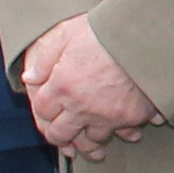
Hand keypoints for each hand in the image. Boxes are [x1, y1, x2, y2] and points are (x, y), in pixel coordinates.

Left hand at [20, 14, 162, 159]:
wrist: (143, 33)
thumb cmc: (105, 30)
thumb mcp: (67, 34)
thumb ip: (45, 59)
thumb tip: (29, 77)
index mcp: (62, 86)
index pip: (42, 111)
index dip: (43, 112)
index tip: (49, 111)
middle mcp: (80, 106)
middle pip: (60, 134)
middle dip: (60, 136)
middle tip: (65, 136)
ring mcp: (107, 115)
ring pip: (92, 140)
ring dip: (92, 140)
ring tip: (94, 142)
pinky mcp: (132, 116)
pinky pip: (127, 133)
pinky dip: (128, 133)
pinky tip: (129, 132)